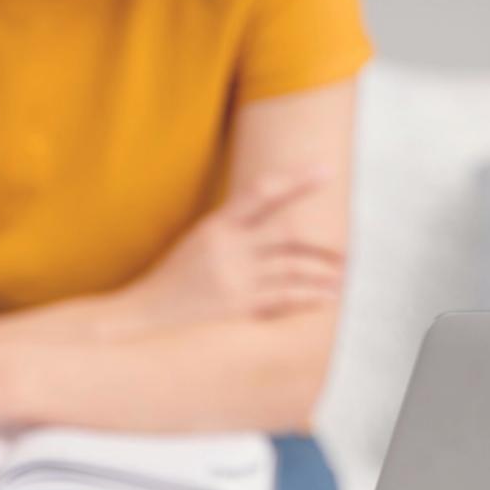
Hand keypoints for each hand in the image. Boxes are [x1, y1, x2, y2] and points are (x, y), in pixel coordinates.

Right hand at [124, 166, 344, 330]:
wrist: (142, 318)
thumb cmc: (173, 282)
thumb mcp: (198, 243)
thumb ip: (233, 230)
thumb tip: (271, 220)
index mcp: (217, 226)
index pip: (263, 191)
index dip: (297, 180)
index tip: (326, 171)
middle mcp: (229, 248)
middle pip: (289, 233)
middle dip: (323, 242)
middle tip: (347, 249)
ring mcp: (235, 278)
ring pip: (294, 268)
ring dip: (323, 273)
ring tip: (340, 278)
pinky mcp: (239, 307)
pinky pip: (286, 297)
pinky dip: (310, 296)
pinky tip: (326, 297)